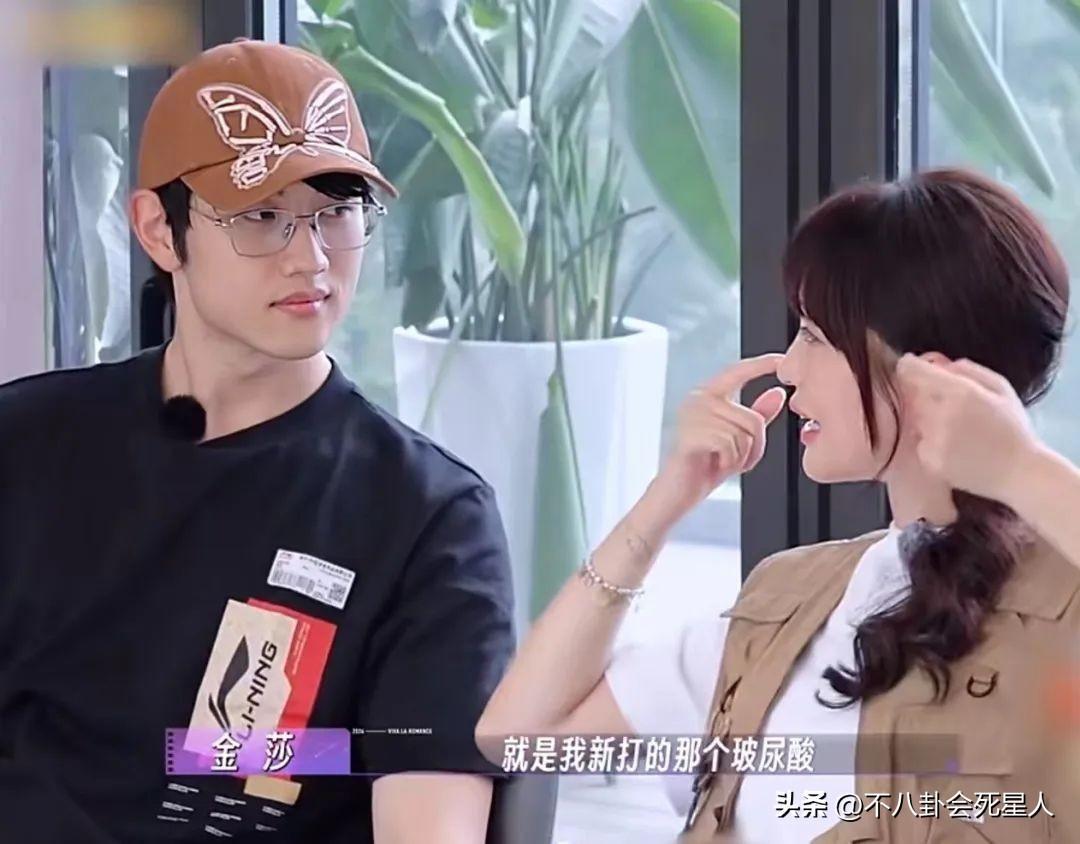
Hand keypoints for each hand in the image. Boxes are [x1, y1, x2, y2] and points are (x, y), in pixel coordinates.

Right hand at [644, 354, 786, 524]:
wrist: (677, 492)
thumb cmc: (705, 466)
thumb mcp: (739, 439)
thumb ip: (757, 415)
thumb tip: (778, 393)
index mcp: (707, 395)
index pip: (737, 371)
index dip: (762, 364)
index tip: (781, 359)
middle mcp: (697, 400)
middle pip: (752, 418)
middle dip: (755, 447)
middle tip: (740, 460)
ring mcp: (691, 417)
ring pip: (744, 435)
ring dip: (743, 457)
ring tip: (725, 463)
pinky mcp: (690, 436)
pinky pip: (730, 445)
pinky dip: (731, 462)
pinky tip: (716, 465)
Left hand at [896, 354, 1045, 502]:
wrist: (1020, 473)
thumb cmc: (1013, 428)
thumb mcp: (999, 387)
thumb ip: (965, 369)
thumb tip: (934, 362)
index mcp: (959, 392)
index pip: (911, 371)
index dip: (911, 366)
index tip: (915, 368)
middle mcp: (941, 414)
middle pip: (910, 394)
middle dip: (924, 395)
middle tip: (949, 406)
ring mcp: (933, 439)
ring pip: (914, 418)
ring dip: (927, 419)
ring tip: (957, 430)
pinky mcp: (929, 460)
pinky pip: (918, 441)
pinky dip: (930, 442)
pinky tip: (954, 448)